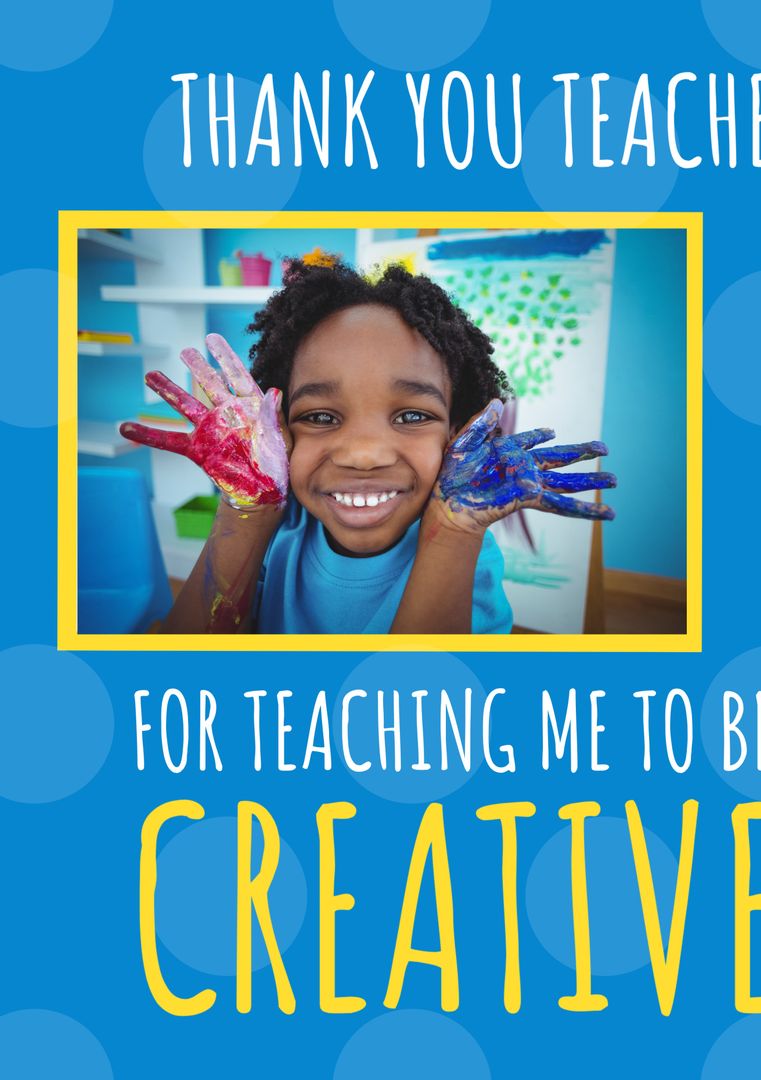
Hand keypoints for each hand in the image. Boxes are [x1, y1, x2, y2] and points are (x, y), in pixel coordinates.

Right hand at [120, 334, 288, 509]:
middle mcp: (227, 413)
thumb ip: (274, 417)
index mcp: (250, 407)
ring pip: (185, 405)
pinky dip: (149, 435)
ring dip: (168, 390)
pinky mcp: (198, 449)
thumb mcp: (281, 440)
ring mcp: (210, 430)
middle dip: (197, 367)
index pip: (237, 376)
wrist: (264, 491)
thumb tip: (275, 391)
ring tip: (150, 375)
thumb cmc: (277, 464)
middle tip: (185, 351)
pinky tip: (127, 427)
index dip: (225, 357)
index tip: (212, 338)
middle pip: (209, 384)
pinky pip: (169, 440)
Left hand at [431, 398, 615, 532]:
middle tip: (605, 448)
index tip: (551, 432)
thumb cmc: (450, 475)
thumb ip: (481, 423)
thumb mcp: (463, 442)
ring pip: (567, 483)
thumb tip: (496, 401)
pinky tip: (602, 512)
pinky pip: (560, 505)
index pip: (529, 442)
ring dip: (590, 481)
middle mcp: (524, 467)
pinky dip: (582, 509)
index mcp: (508, 452)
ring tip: (614, 480)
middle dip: (582, 453)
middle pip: (560, 459)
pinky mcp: (530, 498)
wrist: (448, 502)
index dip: (539, 436)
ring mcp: (530, 483)